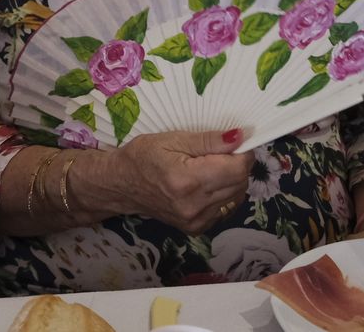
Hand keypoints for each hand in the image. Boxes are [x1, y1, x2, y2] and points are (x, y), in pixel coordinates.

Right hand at [99, 130, 253, 233]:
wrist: (121, 185)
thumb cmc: (142, 156)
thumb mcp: (171, 139)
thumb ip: (208, 140)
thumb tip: (239, 136)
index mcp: (187, 179)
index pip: (237, 168)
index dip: (242, 153)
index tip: (233, 144)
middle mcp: (194, 204)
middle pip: (240, 183)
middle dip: (236, 165)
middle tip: (218, 154)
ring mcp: (197, 220)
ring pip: (237, 196)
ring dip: (231, 180)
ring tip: (208, 169)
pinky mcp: (197, 228)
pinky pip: (226, 208)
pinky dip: (223, 194)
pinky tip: (205, 186)